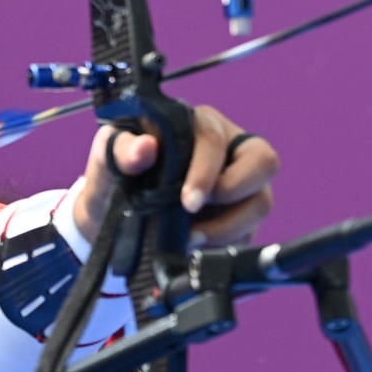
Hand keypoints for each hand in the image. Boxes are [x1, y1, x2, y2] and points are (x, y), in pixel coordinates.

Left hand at [73, 104, 278, 247]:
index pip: (215, 138)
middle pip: (263, 161)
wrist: (111, 215)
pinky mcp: (240, 216)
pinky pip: (251, 231)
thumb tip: (146, 146)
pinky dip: (225, 244)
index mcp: (196, 124)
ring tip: (191, 239)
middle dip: (235, 194)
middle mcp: (227, 149)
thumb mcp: (108, 157)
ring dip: (228, 228)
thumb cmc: (115, 174)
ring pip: (261, 201)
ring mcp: (239, 184)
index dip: (206, 171)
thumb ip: (122, 149)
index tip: (188, 202)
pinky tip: (197, 247)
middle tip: (197, 216)